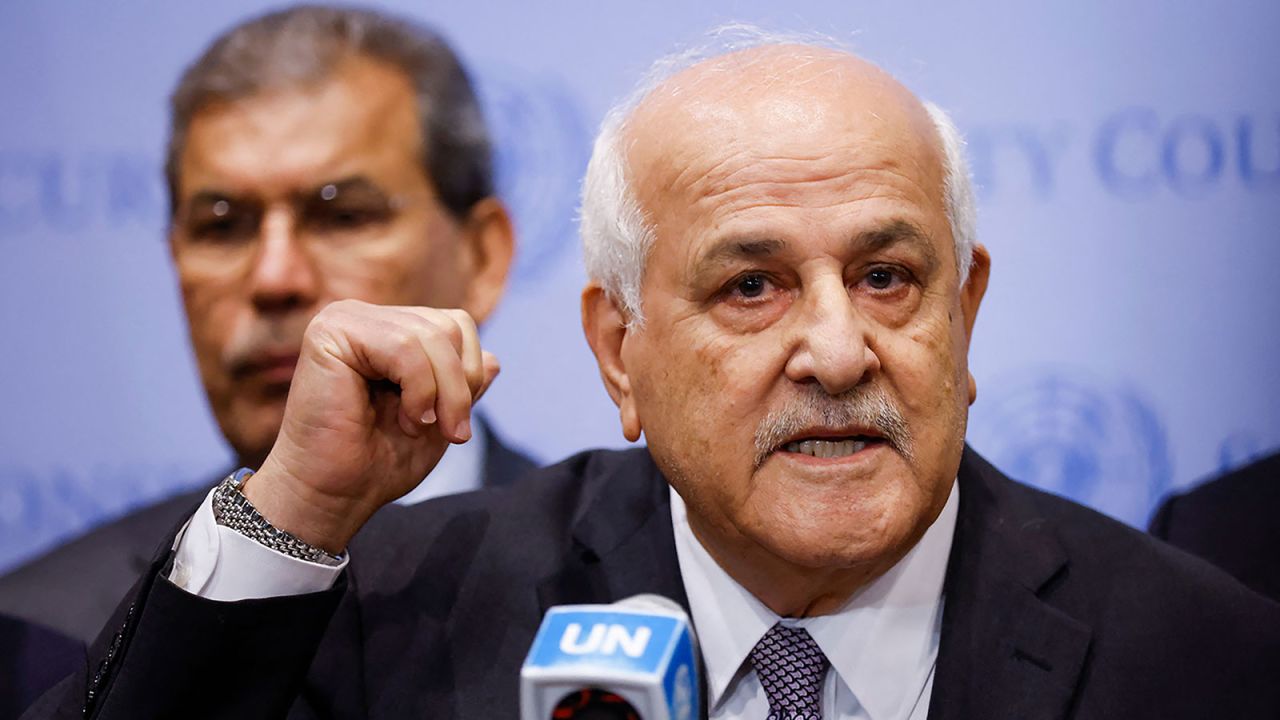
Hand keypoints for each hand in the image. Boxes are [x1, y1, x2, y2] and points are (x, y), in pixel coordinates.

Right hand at [243, 300, 498, 552]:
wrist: (332, 496)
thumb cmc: (377, 463)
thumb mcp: (438, 419)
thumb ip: (462, 386)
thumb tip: (495, 360)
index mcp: (387, 331)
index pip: (457, 325)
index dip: (470, 374)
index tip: (455, 425)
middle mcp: (364, 317)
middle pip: (449, 327)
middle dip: (460, 386)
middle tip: (448, 431)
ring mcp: (345, 319)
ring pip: (431, 336)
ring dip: (441, 392)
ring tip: (419, 427)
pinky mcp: (330, 333)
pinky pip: (404, 346)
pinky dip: (419, 389)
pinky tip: (406, 418)